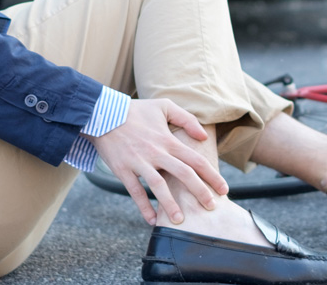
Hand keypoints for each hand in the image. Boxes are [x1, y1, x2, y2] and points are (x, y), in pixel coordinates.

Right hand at [89, 98, 228, 225]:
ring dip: (171, 204)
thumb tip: (203, 135)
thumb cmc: (134, 110)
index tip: (224, 189)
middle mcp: (156, 152)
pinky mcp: (123, 169)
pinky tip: (152, 220)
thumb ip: (186, 118)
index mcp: (168, 140)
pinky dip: (143, 206)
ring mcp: (139, 162)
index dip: (211, 175)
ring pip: (159, 186)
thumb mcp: (163, 106)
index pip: (195, 160)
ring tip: (181, 220)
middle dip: (200, 191)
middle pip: (184, 174)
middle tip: (211, 206)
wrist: (102, 113)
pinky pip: (135, 191)